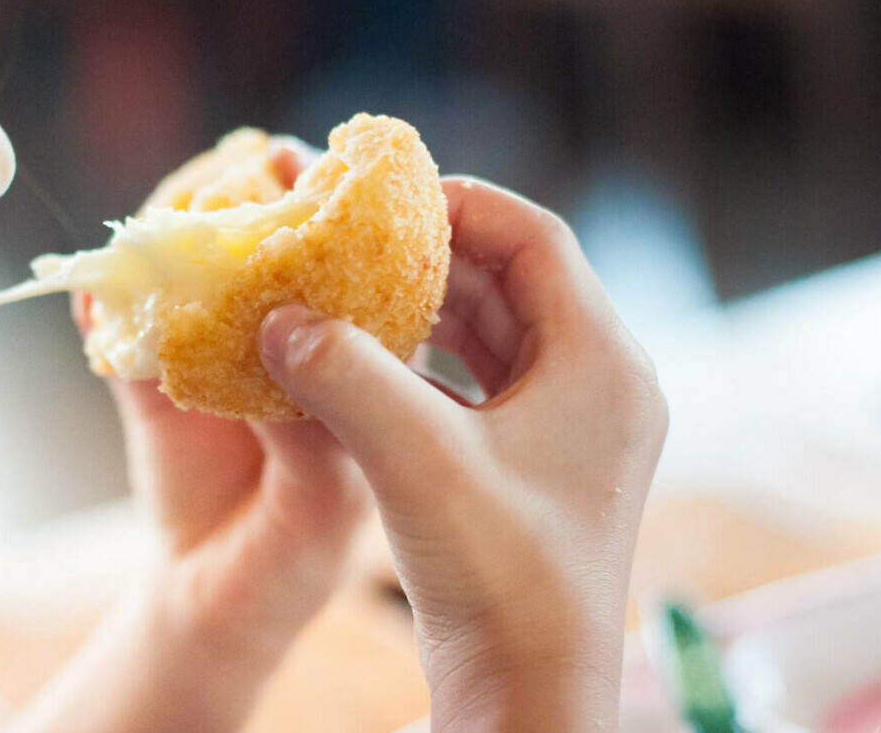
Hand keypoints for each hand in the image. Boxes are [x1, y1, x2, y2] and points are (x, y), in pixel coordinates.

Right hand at [258, 177, 667, 731]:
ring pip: (493, 332)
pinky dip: (425, 362)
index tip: (385, 197)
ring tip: (350, 294)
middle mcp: (599, 384)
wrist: (530, 690)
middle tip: (352, 242)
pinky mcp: (537, 463)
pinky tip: (367, 362)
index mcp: (603, 362)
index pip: (539, 239)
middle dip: (430, 257)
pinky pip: (479, 382)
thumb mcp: (417, 462)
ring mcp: (570, 427)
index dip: (463, 204)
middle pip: (514, 280)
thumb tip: (277, 317)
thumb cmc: (502, 578)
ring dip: (424, 309)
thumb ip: (345, 377)